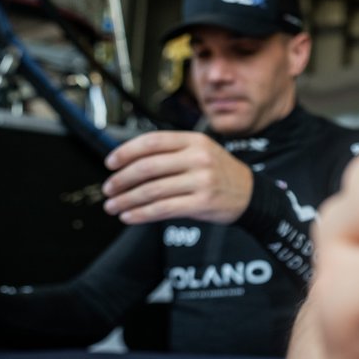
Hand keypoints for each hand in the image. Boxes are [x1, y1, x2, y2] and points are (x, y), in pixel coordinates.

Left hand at [102, 131, 252, 224]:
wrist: (251, 194)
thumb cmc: (220, 173)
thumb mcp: (201, 152)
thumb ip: (171, 153)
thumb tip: (129, 164)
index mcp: (194, 141)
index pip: (152, 142)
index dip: (126, 152)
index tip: (110, 163)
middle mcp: (198, 158)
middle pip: (147, 167)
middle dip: (121, 180)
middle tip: (108, 189)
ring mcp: (201, 181)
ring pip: (152, 190)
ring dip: (126, 200)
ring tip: (113, 206)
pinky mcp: (202, 202)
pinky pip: (163, 208)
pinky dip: (141, 214)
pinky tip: (130, 216)